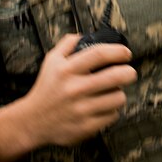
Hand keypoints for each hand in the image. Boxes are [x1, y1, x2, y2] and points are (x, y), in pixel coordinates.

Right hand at [0, 34, 136, 161]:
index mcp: (67, 70)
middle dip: (129, 72)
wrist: (32, 121)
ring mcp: (81, 109)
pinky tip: (103, 107)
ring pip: (118, 97)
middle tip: (128, 72)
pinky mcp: (86, 126)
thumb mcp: (51, 61)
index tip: (125, 53)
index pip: (99, 54)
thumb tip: (85, 35)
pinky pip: (113, 115)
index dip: (118, 51)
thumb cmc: (46, 89)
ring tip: (111, 92)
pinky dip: (112, 110)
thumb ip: (67, 44)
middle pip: (116, 76)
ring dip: (119, 93)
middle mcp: (75, 88)